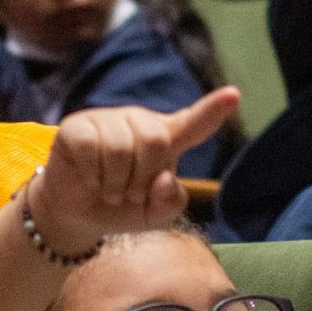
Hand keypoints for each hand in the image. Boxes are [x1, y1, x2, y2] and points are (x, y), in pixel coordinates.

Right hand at [29, 90, 240, 255]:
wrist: (78, 214)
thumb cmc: (122, 206)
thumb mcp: (155, 215)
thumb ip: (170, 201)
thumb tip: (163, 178)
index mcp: (166, 139)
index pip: (194, 123)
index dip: (213, 109)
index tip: (233, 95)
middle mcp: (140, 122)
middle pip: (155, 140)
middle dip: (141, 177)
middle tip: (129, 193)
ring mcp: (108, 119)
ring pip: (120, 146)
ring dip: (115, 182)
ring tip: (109, 189)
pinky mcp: (78, 125)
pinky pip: (90, 147)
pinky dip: (92, 175)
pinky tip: (90, 179)